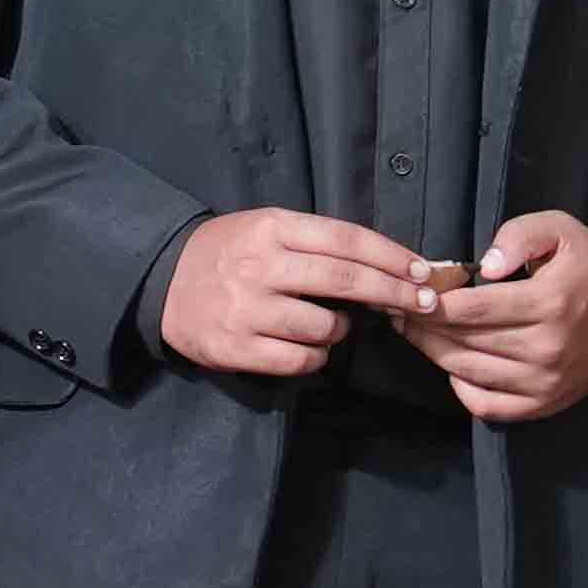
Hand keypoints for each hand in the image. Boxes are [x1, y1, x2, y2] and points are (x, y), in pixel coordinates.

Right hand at [155, 207, 447, 380]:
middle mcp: (259, 266)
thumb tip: (387, 266)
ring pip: (325, 327)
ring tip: (334, 325)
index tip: (424, 272)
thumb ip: (317, 243)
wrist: (161, 282)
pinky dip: (317, 356)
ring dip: (344, 330)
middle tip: (426, 303)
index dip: (392, 256)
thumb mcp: (265, 228)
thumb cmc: (228, 253)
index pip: (346, 239)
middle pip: (345, 280)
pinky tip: (310, 346)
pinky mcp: (235, 347)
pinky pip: (300, 359)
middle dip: (395, 292)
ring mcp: (246, 309)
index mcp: (271, 228)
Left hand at [401, 208, 587, 421]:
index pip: (472, 309)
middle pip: (463, 340)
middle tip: (399, 309)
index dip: (432, 302)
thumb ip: (520, 236)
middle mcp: (547, 348)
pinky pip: (486, 407)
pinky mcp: (543, 404)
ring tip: (414, 331)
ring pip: (467, 371)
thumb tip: (486, 266)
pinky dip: (461, 389)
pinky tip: (451, 365)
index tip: (410, 292)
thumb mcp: (560, 230)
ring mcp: (544, 382)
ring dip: (432, 352)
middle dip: (423, 325)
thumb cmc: (586, 269)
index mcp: (550, 303)